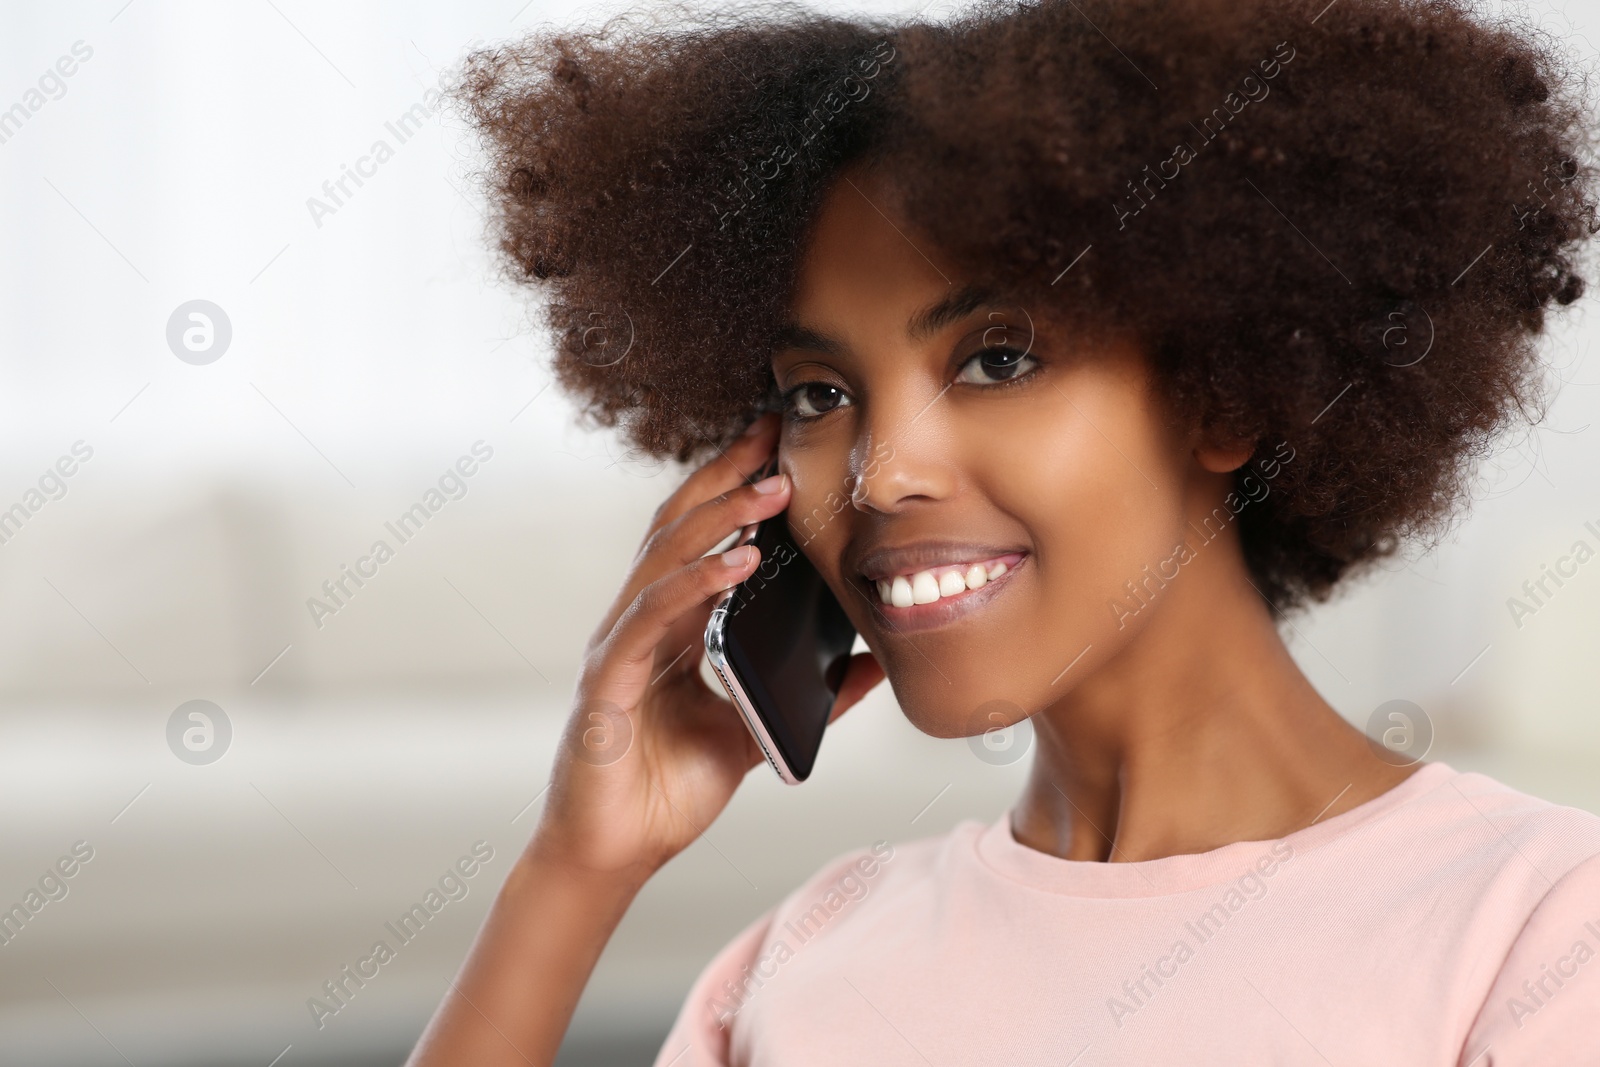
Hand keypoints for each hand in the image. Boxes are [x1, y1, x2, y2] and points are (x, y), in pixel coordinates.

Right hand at [532, 413, 885, 879]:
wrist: (613, 855)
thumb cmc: (667, 792)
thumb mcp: (754, 733)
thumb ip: (805, 697)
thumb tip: (869, 664)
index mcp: (671, 628)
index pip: (701, 537)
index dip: (735, 487)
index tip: (780, 443)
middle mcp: (640, 623)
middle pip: (679, 527)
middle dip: (727, 475)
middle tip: (773, 430)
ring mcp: (620, 647)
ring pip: (665, 559)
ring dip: (720, 517)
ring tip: (770, 486)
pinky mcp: (610, 681)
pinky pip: (653, 619)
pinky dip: (695, 584)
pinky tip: (737, 561)